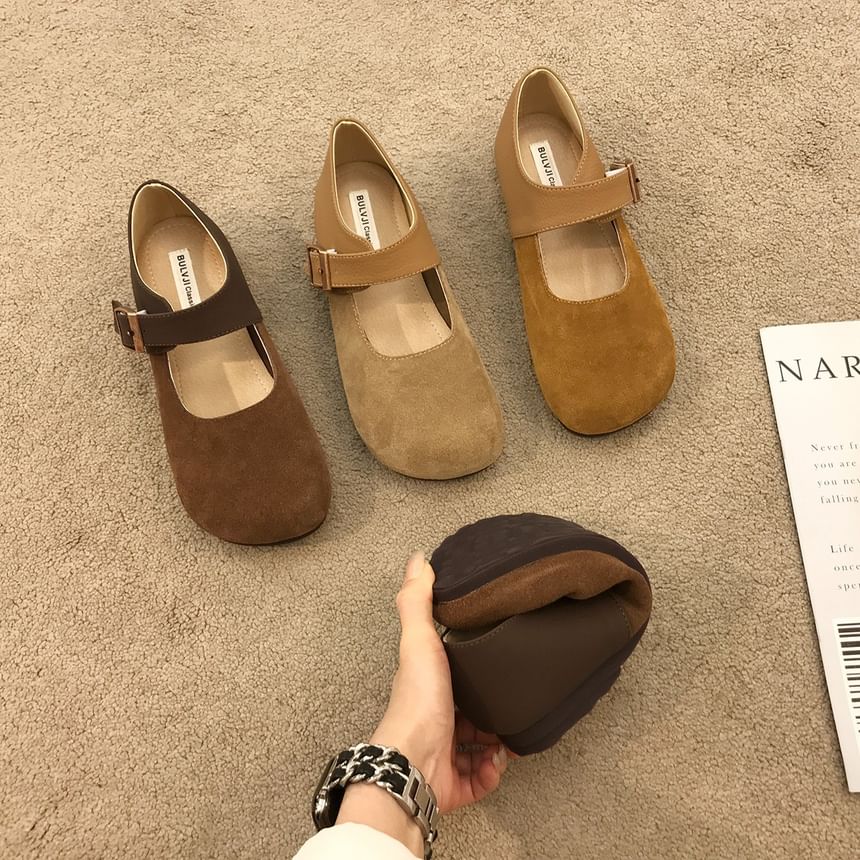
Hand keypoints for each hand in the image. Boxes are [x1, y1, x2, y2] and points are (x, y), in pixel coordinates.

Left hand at [371, 552, 509, 812]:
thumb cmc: (418, 701)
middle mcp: (433, 719)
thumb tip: (418, 559)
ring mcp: (443, 754)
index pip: (453, 674)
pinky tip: (498, 759)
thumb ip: (418, 602)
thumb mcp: (419, 642)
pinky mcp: (454, 785)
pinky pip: (482, 777)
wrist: (414, 764)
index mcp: (427, 685)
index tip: (495, 660)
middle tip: (513, 699)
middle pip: (470, 711)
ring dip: (497, 741)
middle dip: (493, 708)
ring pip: (479, 746)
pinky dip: (493, 770)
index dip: (472, 667)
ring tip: (510, 731)